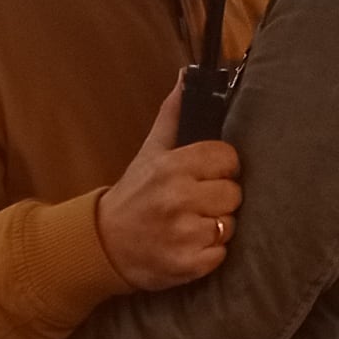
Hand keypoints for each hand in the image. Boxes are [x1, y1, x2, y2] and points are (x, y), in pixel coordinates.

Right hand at [95, 80, 242, 291]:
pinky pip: (221, 254)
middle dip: (219, 199)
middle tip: (196, 203)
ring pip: (230, 225)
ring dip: (215, 228)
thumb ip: (173, 115)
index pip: (228, 158)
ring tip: (191, 225)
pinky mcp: (188, 264)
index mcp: (173, 166)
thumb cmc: (133, 195)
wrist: (103, 245)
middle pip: (234, 194)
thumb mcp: (149, 152)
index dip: (221, 168)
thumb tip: (186, 75)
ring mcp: (184, 233)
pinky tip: (189, 246)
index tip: (206, 175)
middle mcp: (179, 198)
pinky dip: (208, 254)